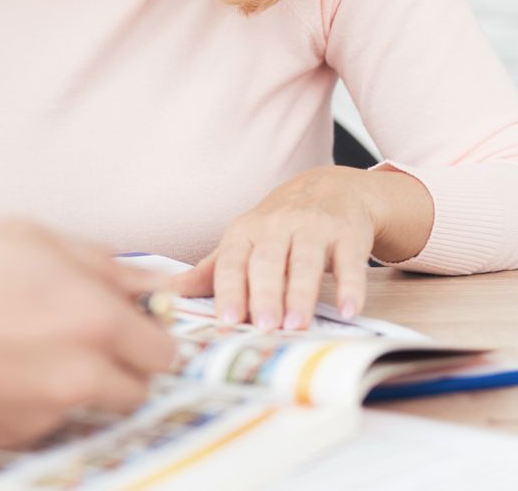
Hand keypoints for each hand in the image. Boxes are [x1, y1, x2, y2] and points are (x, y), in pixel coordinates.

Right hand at [0, 221, 177, 450]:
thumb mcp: (25, 236)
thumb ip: (102, 263)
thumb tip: (150, 284)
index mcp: (95, 319)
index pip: (163, 350)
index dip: (144, 333)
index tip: (124, 325)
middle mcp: (81, 375)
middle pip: (137, 390)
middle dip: (117, 366)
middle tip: (75, 337)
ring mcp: (47, 414)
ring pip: (87, 407)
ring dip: (72, 384)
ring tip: (19, 348)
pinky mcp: (12, 438)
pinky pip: (42, 421)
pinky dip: (27, 400)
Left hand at [175, 166, 433, 329]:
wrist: (330, 188)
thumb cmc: (279, 226)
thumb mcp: (243, 242)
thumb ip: (211, 271)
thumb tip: (167, 292)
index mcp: (245, 231)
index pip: (232, 262)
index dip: (229, 291)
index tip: (227, 321)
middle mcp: (277, 225)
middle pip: (267, 261)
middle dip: (265, 295)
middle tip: (265, 328)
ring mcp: (314, 227)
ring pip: (305, 260)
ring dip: (300, 294)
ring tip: (297, 325)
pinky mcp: (347, 233)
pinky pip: (349, 261)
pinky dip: (350, 286)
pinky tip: (349, 310)